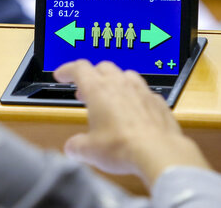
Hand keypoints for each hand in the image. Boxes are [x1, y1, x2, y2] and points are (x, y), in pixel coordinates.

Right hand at [54, 60, 210, 186]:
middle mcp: (120, 84)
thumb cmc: (123, 146)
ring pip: (125, 75)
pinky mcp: (157, 102)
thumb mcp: (89, 150)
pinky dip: (136, 97)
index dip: (67, 70)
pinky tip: (135, 110)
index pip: (78, 68)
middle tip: (85, 91)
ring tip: (111, 97)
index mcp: (98, 89)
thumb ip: (76, 146)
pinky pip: (144, 92)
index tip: (62, 74)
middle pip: (102, 67)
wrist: (158, 152)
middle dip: (91, 76)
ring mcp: (141, 91)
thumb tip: (73, 147)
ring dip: (115, 82)